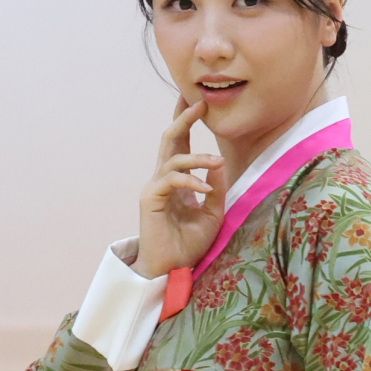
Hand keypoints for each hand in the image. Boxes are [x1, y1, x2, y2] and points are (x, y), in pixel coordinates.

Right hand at [131, 96, 225, 278]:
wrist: (172, 269)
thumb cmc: (189, 245)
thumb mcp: (213, 214)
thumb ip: (216, 188)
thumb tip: (219, 163)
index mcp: (177, 181)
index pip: (181, 145)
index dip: (187, 122)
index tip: (199, 101)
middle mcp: (163, 180)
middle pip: (170, 140)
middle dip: (184, 119)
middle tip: (200, 103)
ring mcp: (155, 188)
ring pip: (173, 158)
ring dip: (197, 156)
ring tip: (217, 161)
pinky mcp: (151, 199)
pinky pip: (170, 180)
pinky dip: (190, 181)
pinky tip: (205, 190)